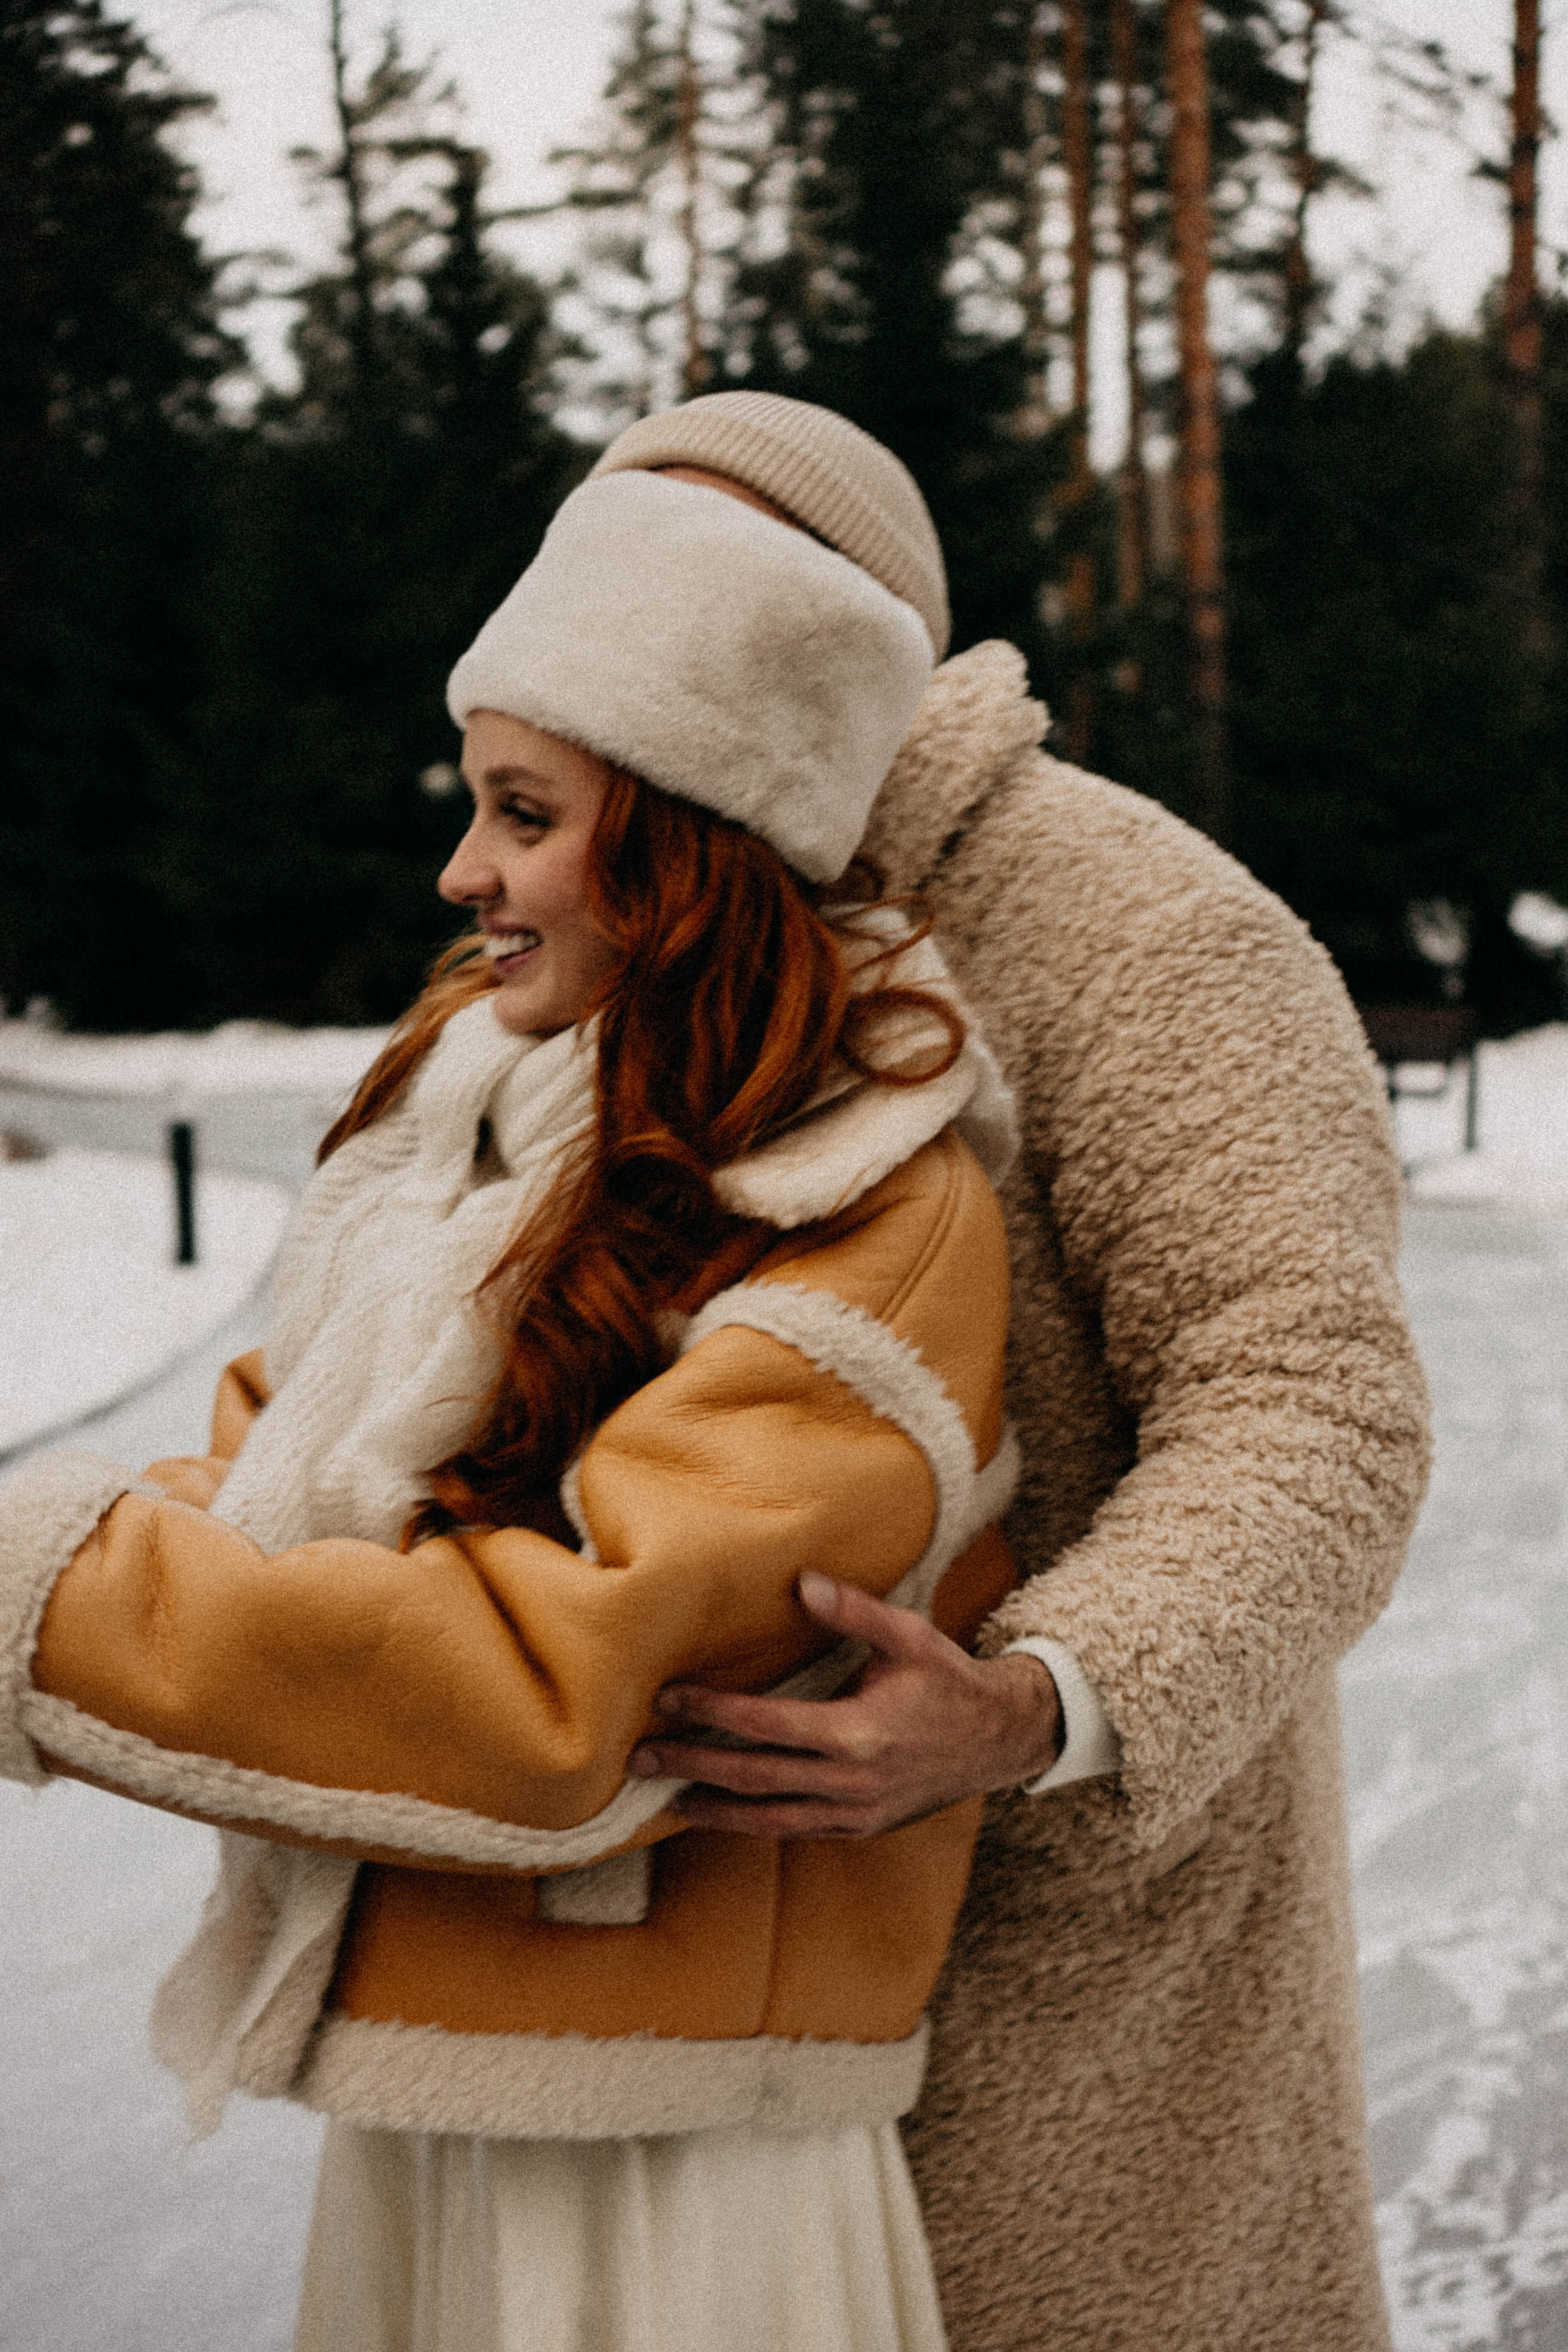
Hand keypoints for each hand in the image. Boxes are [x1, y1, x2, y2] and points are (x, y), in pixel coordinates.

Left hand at [628, 1572, 1062, 1837]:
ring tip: (667, 1797)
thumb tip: (801, 1582)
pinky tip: (724, 1812)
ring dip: (715, 1809)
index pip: (767, 1725)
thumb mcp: (908, 1635)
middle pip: (754, 1778)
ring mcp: (856, 1813)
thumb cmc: (948, 1680)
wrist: (999, 1740)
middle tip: (640, 1759)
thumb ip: (853, 1611)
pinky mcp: (862, 1828)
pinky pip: (796, 1831)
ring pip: (770, 1818)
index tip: (668, 1699)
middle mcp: (852, 1783)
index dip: (713, 1711)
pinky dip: (755, 1824)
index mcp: (859, 1734)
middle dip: (693, 1767)